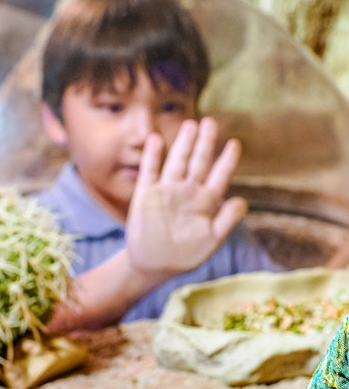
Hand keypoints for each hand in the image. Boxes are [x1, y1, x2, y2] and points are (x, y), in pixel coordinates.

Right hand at [126, 117, 247, 278]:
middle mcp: (187, 193)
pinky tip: (155, 140)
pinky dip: (152, 155)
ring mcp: (166, 192)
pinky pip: (149, 171)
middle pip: (199, 162)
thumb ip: (227, 220)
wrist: (153, 266)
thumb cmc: (185, 256)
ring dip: (183, 144)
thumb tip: (243, 200)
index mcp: (205, 202)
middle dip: (205, 142)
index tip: (234, 144)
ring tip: (190, 124)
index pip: (219, 176)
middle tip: (211, 122)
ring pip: (177, 162)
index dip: (227, 160)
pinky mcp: (146, 195)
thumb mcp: (211, 240)